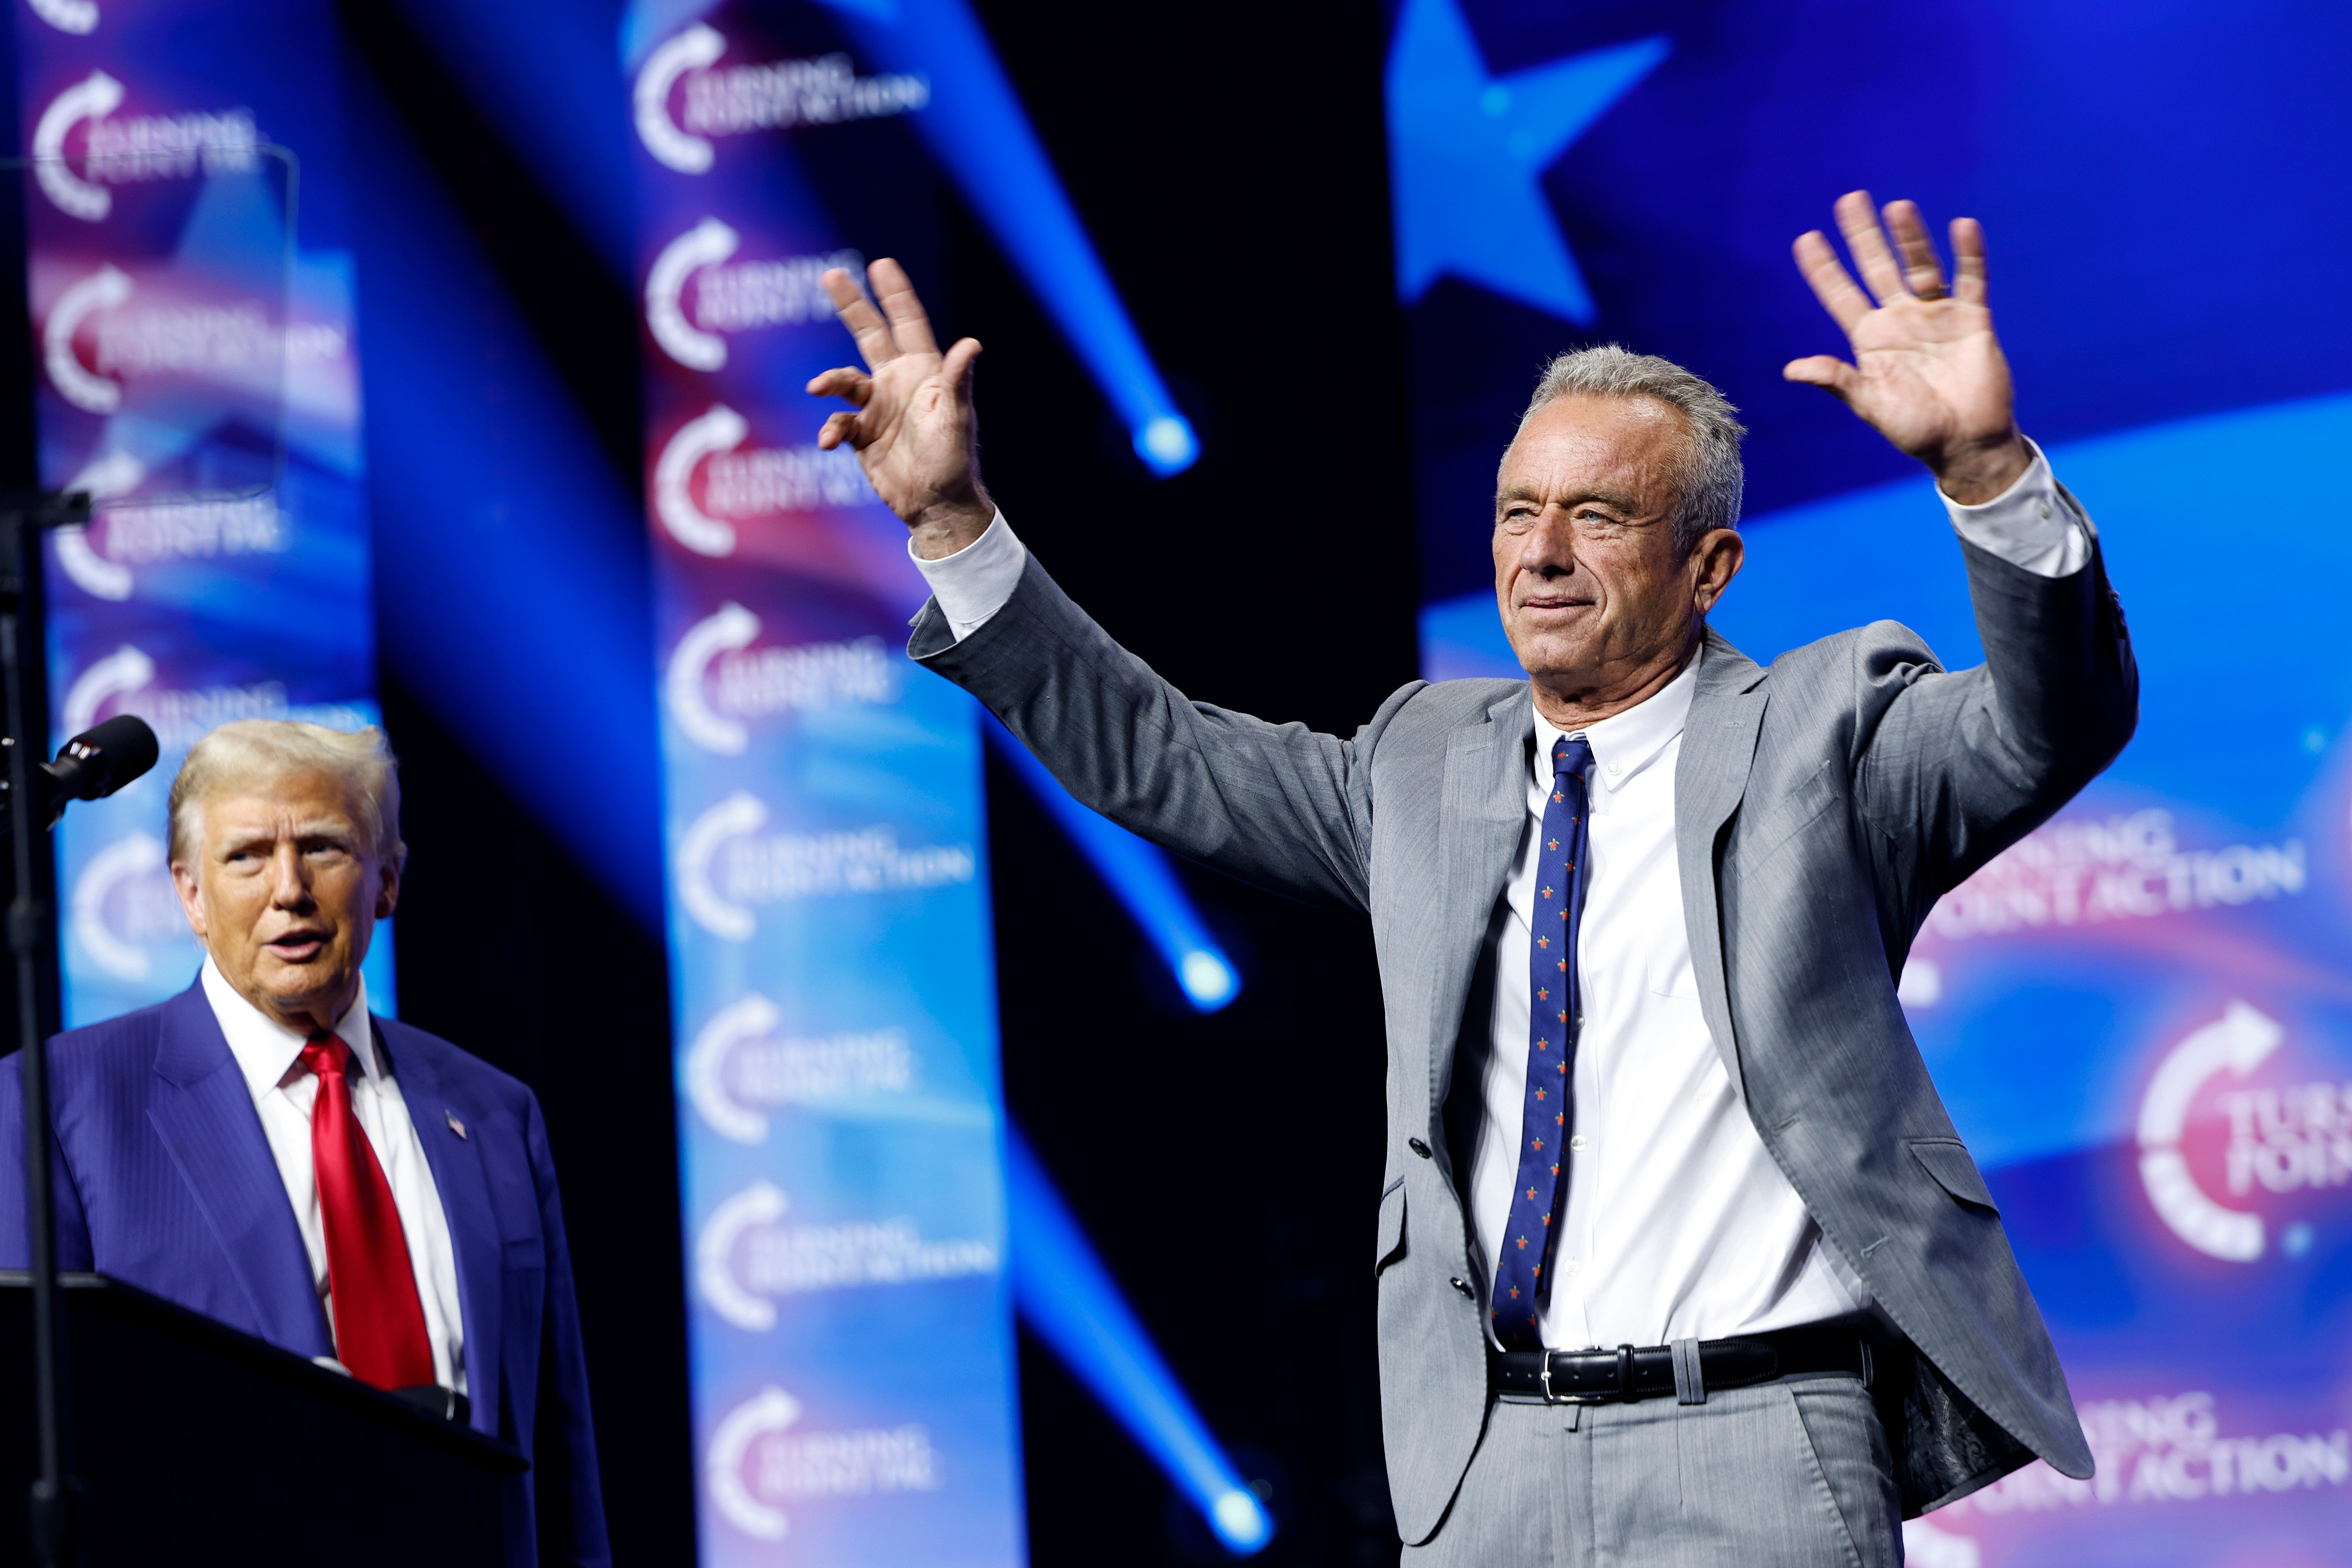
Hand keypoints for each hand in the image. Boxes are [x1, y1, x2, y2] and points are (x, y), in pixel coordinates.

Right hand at [807, 259, 992, 556]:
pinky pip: (838, 422)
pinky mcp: (861, 435)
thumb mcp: (955, 417)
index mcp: (923, 371)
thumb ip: (956, 380)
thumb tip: (971, 343)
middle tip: (831, 275)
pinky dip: (830, 429)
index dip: (895, 294)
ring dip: (830, 380)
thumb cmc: (954, 460)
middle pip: (869, 335)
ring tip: (819, 388)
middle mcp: (897, 382)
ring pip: (844, 380)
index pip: (907, 323)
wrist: (937, 504)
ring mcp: (877, 407)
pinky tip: (829, 441)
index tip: (881, 264)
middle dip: (851, 306)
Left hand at [1785, 192, 2029, 504]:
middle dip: (1863, 236)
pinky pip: (1971, 279)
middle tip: (1849, 199)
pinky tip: (1962, 227)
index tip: (1806, 239)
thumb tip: (1791, 369)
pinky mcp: (1972, 319)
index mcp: (1870, 340)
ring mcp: (1936, 316)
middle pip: (1878, 269)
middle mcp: (1900, 320)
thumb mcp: (1870, 404)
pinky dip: (1969, 254)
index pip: (1841, 295)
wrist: (1965, 443)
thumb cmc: (1915, 429)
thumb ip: (1837, 381)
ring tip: (1897, 207)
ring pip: (1921, 267)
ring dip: (1910, 239)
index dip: (1824, 269)